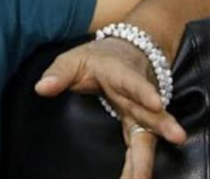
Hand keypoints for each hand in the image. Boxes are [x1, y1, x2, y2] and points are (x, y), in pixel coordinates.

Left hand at [34, 37, 186, 178]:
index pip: (133, 82)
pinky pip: (138, 147)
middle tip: (177, 137)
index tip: (156, 102)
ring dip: (146, 156)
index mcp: (120, 74)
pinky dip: (137, 165)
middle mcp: (135, 96)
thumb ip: (58, 74)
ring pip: (147, 134)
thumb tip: (41, 88)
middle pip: (150, 111)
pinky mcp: (136, 125)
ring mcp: (138, 112)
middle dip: (162, 125)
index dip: (144, 91)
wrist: (123, 53)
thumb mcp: (74, 59)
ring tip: (143, 178)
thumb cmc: (96, 58)